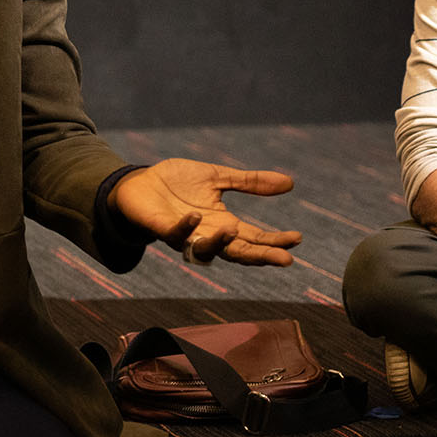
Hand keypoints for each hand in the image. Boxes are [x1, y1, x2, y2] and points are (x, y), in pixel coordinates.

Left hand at [110, 159, 301, 266]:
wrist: (140, 183)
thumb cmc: (178, 184)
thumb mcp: (218, 178)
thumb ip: (250, 182)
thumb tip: (290, 183)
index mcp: (222, 224)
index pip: (254, 238)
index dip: (275, 241)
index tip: (297, 239)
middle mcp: (206, 235)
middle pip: (237, 251)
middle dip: (260, 255)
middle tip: (284, 258)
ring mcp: (184, 235)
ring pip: (205, 249)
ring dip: (220, 243)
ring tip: (235, 231)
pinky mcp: (161, 228)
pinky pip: (174, 233)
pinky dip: (185, 227)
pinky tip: (196, 216)